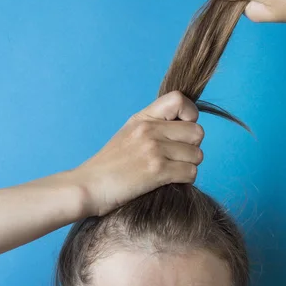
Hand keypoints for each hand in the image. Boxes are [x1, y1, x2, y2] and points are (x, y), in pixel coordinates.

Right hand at [71, 91, 204, 216]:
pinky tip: (171, 180)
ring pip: (197, 154)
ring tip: (172, 170)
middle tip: (177, 156)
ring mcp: (154, 150)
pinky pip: (191, 172)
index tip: (182, 129)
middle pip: (197, 132)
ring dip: (189, 165)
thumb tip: (185, 127)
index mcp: (143, 118)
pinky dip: (186, 179)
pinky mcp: (157, 171)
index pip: (179, 99)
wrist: (88, 187)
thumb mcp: (129, 133)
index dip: (190, 114)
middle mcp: (150, 130)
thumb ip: (154, 125)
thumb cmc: (109, 165)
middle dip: (192, 146)